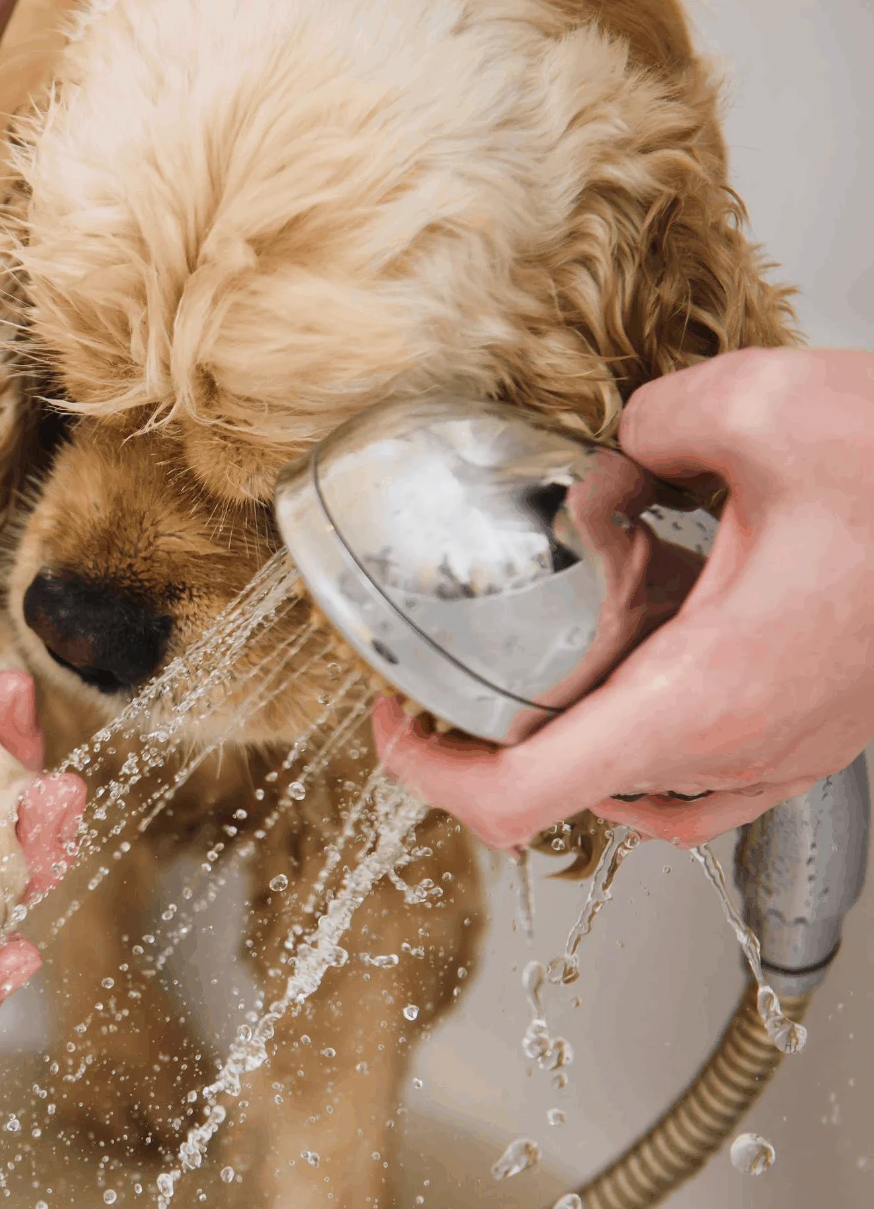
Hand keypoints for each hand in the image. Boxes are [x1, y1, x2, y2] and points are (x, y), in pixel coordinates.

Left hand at [376, 348, 873, 846]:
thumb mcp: (758, 407)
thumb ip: (647, 425)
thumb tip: (620, 448)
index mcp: (703, 696)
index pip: (521, 800)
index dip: (429, 775)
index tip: (395, 723)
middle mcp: (738, 749)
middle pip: (563, 794)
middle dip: (490, 736)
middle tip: (451, 671)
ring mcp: (781, 754)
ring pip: (633, 791)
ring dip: (571, 734)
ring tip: (546, 656)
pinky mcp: (811, 735)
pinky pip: (698, 775)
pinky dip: (641, 736)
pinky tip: (640, 654)